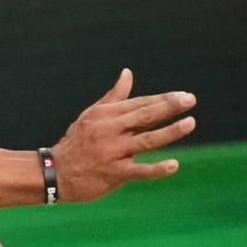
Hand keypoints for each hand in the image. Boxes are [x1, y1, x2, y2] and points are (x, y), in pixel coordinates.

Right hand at [52, 68, 194, 202]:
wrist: (55, 172)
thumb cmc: (77, 141)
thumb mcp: (92, 115)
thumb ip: (114, 96)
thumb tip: (128, 72)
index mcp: (106, 114)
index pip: (139, 103)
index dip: (162, 99)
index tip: (184, 96)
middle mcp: (109, 130)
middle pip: (144, 116)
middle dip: (168, 107)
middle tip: (190, 100)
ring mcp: (112, 151)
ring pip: (146, 140)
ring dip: (169, 132)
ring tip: (190, 123)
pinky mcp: (114, 173)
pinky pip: (139, 170)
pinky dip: (157, 168)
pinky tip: (174, 165)